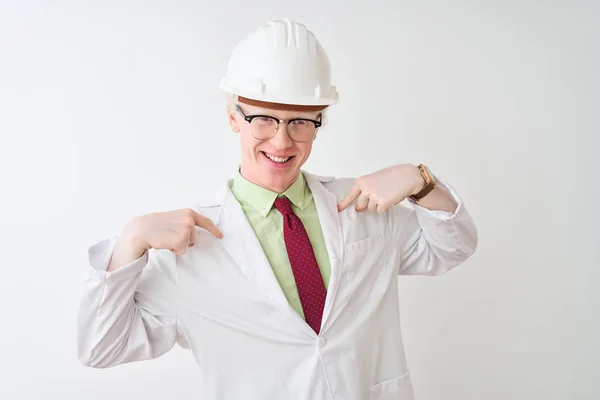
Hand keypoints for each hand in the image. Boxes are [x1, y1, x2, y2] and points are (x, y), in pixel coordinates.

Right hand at [108, 209, 222, 271]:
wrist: (141, 230)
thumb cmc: (155, 226)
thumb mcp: (173, 219)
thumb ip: (184, 222)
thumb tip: (194, 236)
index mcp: (187, 212)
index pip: (204, 221)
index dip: (213, 229)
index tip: (220, 235)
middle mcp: (189, 219)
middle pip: (194, 237)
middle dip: (184, 240)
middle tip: (169, 235)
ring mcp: (186, 229)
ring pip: (188, 244)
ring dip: (178, 244)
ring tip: (166, 238)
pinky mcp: (181, 239)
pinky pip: (182, 250)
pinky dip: (174, 249)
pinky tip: (165, 243)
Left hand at [337, 164, 423, 212]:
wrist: (407, 176)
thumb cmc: (392, 177)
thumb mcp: (374, 179)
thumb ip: (365, 189)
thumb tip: (359, 206)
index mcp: (362, 181)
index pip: (350, 195)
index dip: (344, 203)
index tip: (338, 210)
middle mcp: (366, 189)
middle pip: (360, 205)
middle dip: (366, 204)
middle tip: (377, 196)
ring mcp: (374, 196)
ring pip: (370, 209)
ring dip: (377, 205)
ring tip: (386, 194)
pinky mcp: (382, 203)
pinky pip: (379, 211)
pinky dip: (384, 207)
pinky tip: (390, 198)